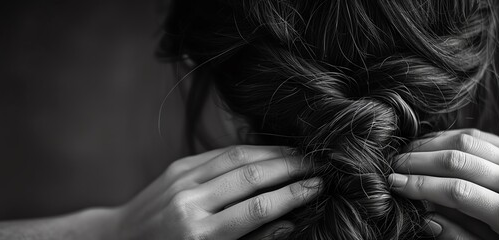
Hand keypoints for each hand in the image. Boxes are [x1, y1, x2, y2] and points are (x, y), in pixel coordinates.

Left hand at [111, 145, 319, 239]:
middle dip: (290, 168)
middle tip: (319, 164)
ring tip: (301, 154)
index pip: (258, 210)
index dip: (293, 196)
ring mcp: (182, 181)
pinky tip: (270, 151)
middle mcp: (191, 204)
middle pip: (251, 177)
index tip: (319, 186)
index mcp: (200, 237)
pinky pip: (220, 153)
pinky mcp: (178, 167)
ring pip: (238, 157)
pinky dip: (250, 150)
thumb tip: (289, 221)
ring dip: (275, 153)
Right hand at [389, 129, 498, 239]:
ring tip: (407, 153)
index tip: (394, 184)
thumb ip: (461, 237)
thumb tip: (426, 217)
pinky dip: (452, 136)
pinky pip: (482, 136)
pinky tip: (432, 144)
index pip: (458, 191)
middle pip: (459, 160)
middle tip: (393, 166)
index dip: (421, 185)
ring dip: (431, 144)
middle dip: (419, 161)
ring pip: (467, 141)